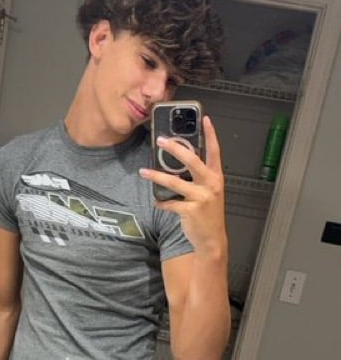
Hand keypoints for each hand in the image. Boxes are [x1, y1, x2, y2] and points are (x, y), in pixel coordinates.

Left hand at [139, 116, 226, 255]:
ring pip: (175, 182)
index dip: (211, 135)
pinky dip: (161, 202)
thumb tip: (180, 165)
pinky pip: (170, 203)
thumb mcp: (210, 193)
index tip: (205, 119)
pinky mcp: (190, 210)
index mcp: (216, 178)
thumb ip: (199, 178)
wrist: (212, 240)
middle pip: (192, 160)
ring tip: (144, 172)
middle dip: (175, 149)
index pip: (215, 151)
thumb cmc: (209, 215)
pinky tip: (157, 201)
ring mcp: (201, 197)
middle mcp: (211, 185)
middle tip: (162, 140)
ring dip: (156, 176)